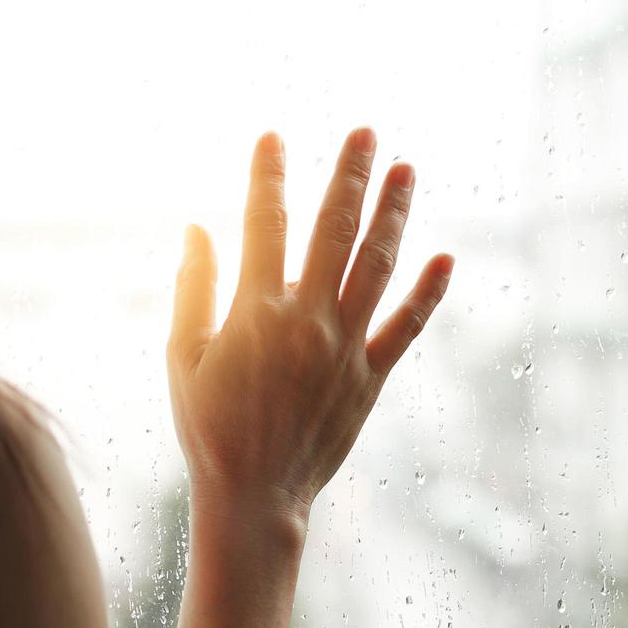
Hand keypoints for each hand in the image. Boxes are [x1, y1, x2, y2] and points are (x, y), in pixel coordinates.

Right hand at [167, 128, 453, 523]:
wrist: (253, 495)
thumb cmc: (208, 428)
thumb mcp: (182, 358)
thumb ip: (192, 289)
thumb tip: (196, 228)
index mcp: (255, 313)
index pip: (263, 225)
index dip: (269, 176)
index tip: (275, 137)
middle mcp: (306, 321)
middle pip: (333, 231)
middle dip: (349, 175)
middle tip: (365, 132)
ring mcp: (345, 348)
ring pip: (377, 266)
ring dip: (393, 214)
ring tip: (406, 170)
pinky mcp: (370, 377)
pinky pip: (406, 327)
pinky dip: (428, 292)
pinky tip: (445, 257)